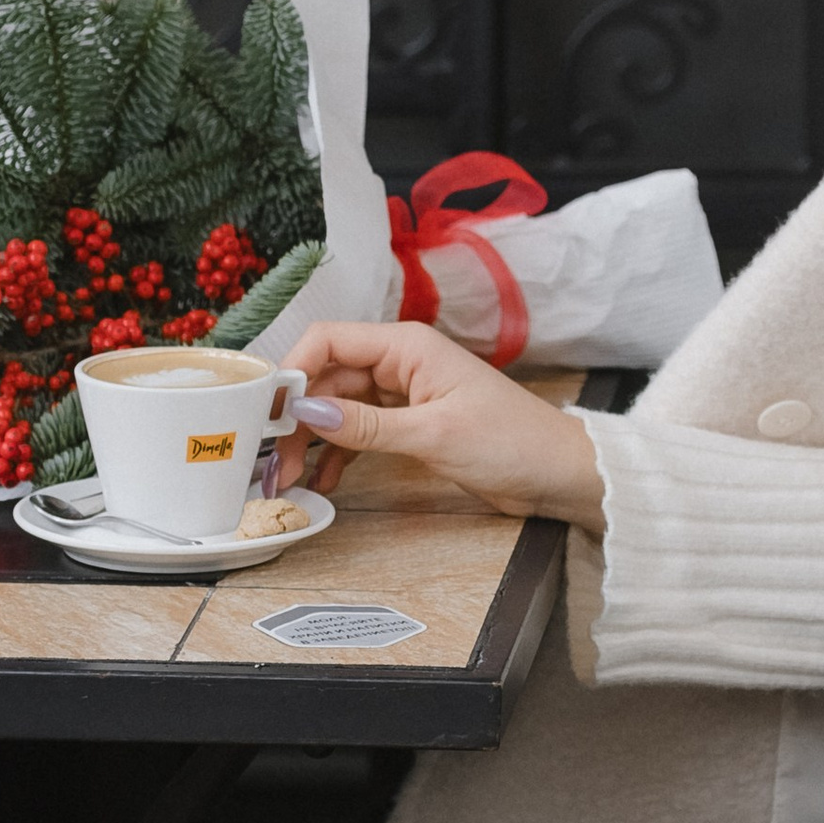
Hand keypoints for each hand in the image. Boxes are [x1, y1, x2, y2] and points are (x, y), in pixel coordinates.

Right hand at [273, 319, 605, 532]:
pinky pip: (360, 431)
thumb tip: (306, 413)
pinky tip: (325, 482)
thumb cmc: (511, 441)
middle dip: (297, 418)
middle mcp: (400, 362)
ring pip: (339, 408)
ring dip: (313, 440)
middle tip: (275, 463)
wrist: (558, 472)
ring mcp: (404, 393)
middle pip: (327, 379)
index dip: (292, 371)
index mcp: (406, 345)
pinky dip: (340, 454)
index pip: (328, 341)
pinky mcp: (411, 423)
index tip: (265, 412)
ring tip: (292, 478)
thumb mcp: (432, 434)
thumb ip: (366, 426)